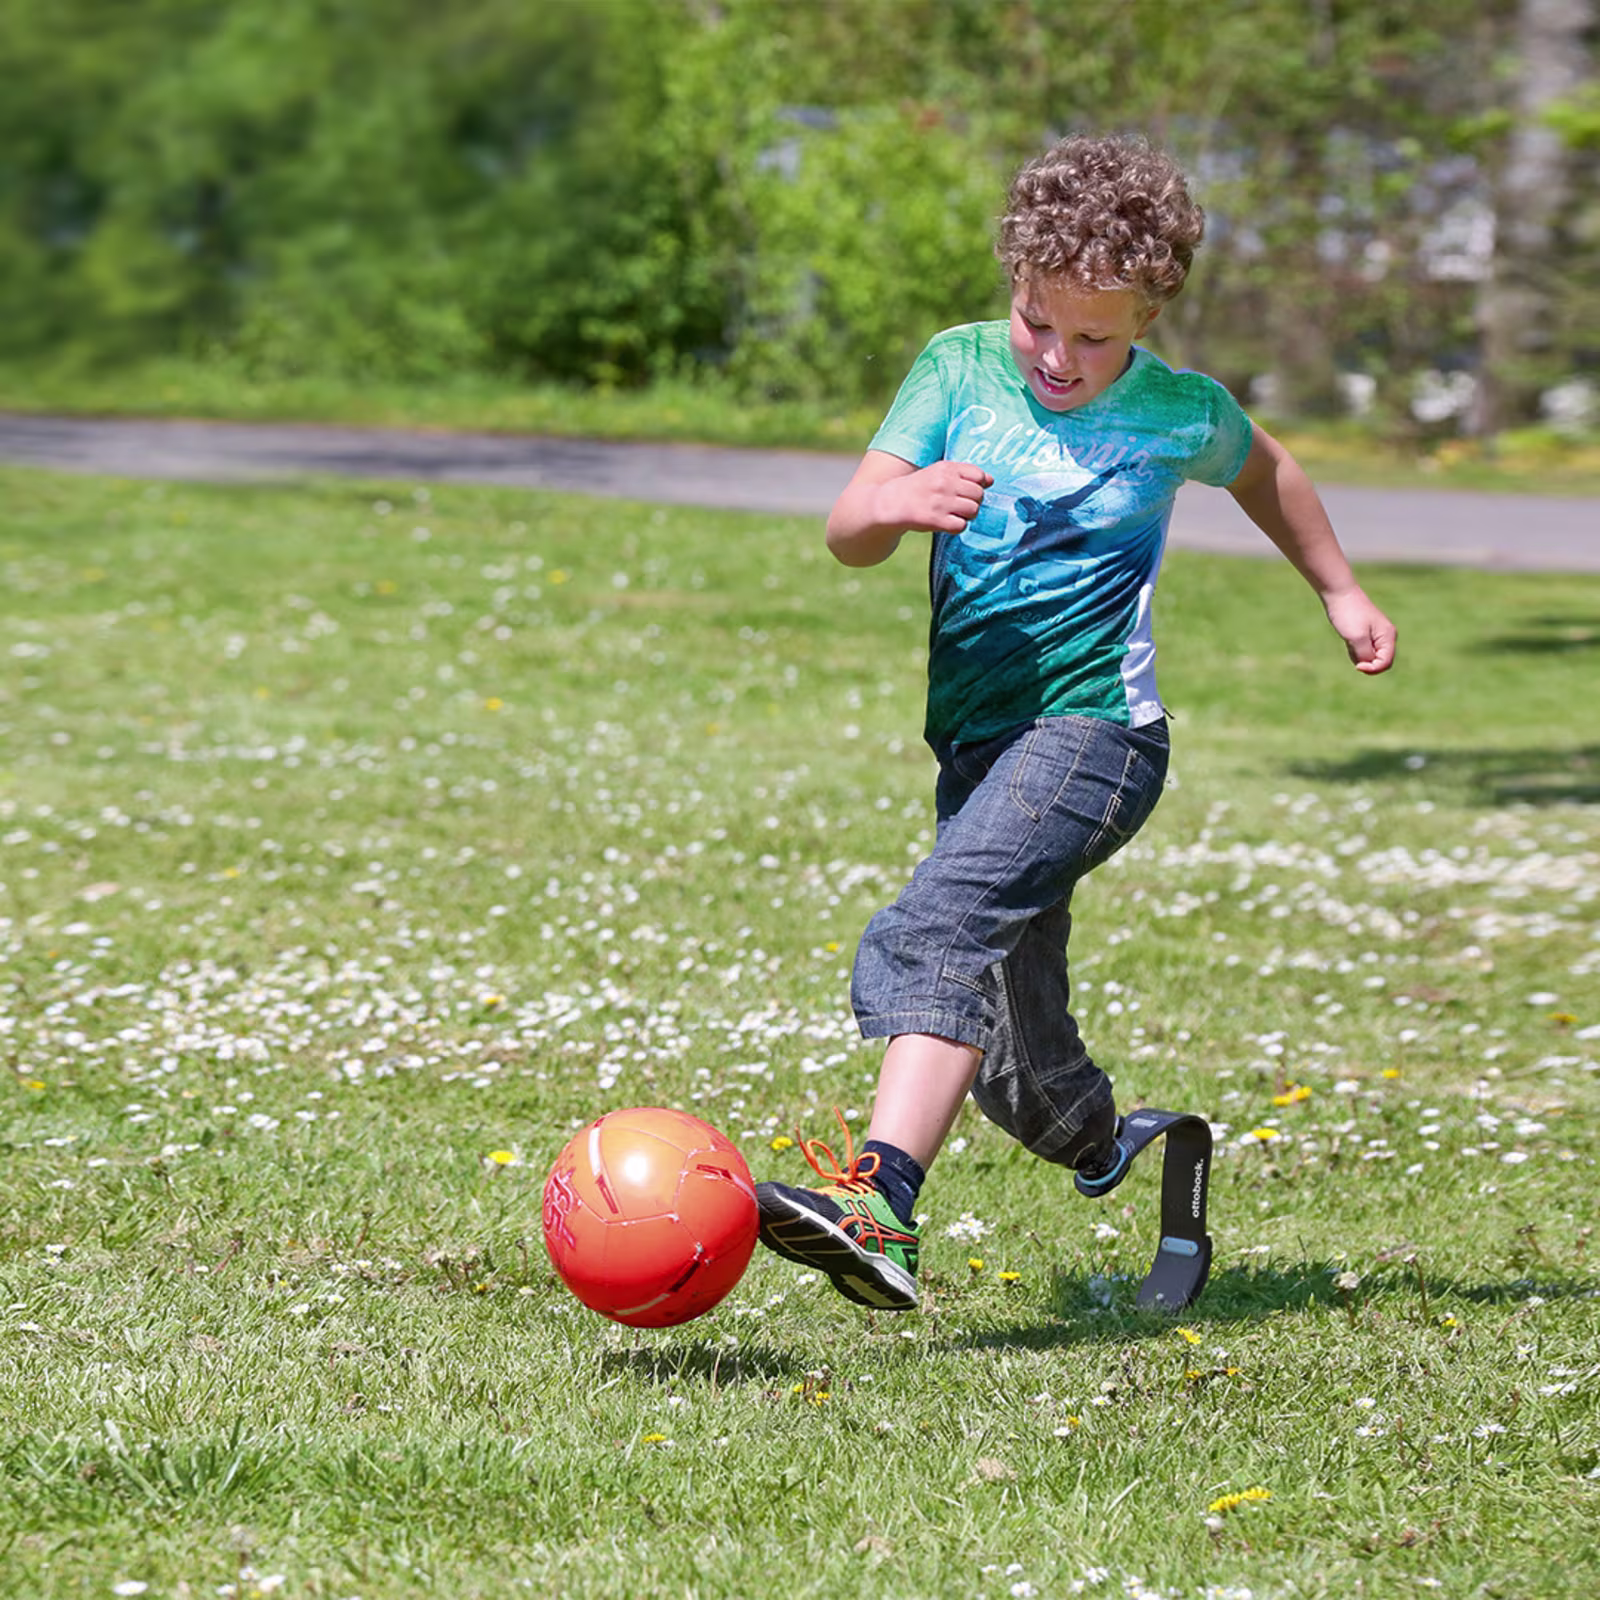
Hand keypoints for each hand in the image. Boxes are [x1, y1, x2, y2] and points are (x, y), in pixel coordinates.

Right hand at [873, 461, 993, 533]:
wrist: (890, 503)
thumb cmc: (919, 487)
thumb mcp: (938, 472)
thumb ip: (964, 473)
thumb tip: (991, 480)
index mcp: (946, 468)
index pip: (979, 475)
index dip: (978, 485)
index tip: (967, 490)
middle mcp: (945, 483)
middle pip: (979, 495)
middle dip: (974, 502)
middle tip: (959, 505)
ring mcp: (941, 502)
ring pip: (973, 511)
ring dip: (967, 515)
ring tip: (953, 514)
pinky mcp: (936, 520)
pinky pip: (961, 526)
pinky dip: (957, 526)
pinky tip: (947, 523)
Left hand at [1325, 588, 1396, 674]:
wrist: (1339, 594)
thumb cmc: (1348, 614)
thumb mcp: (1356, 637)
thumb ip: (1365, 654)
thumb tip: (1369, 665)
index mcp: (1388, 636)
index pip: (1385, 663)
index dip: (1372, 669)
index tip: (1357, 666)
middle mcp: (1386, 636)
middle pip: (1378, 661)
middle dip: (1364, 661)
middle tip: (1351, 646)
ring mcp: (1377, 635)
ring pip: (1368, 657)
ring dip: (1357, 654)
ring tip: (1349, 639)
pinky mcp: (1366, 633)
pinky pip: (1362, 650)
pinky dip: (1353, 649)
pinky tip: (1347, 637)